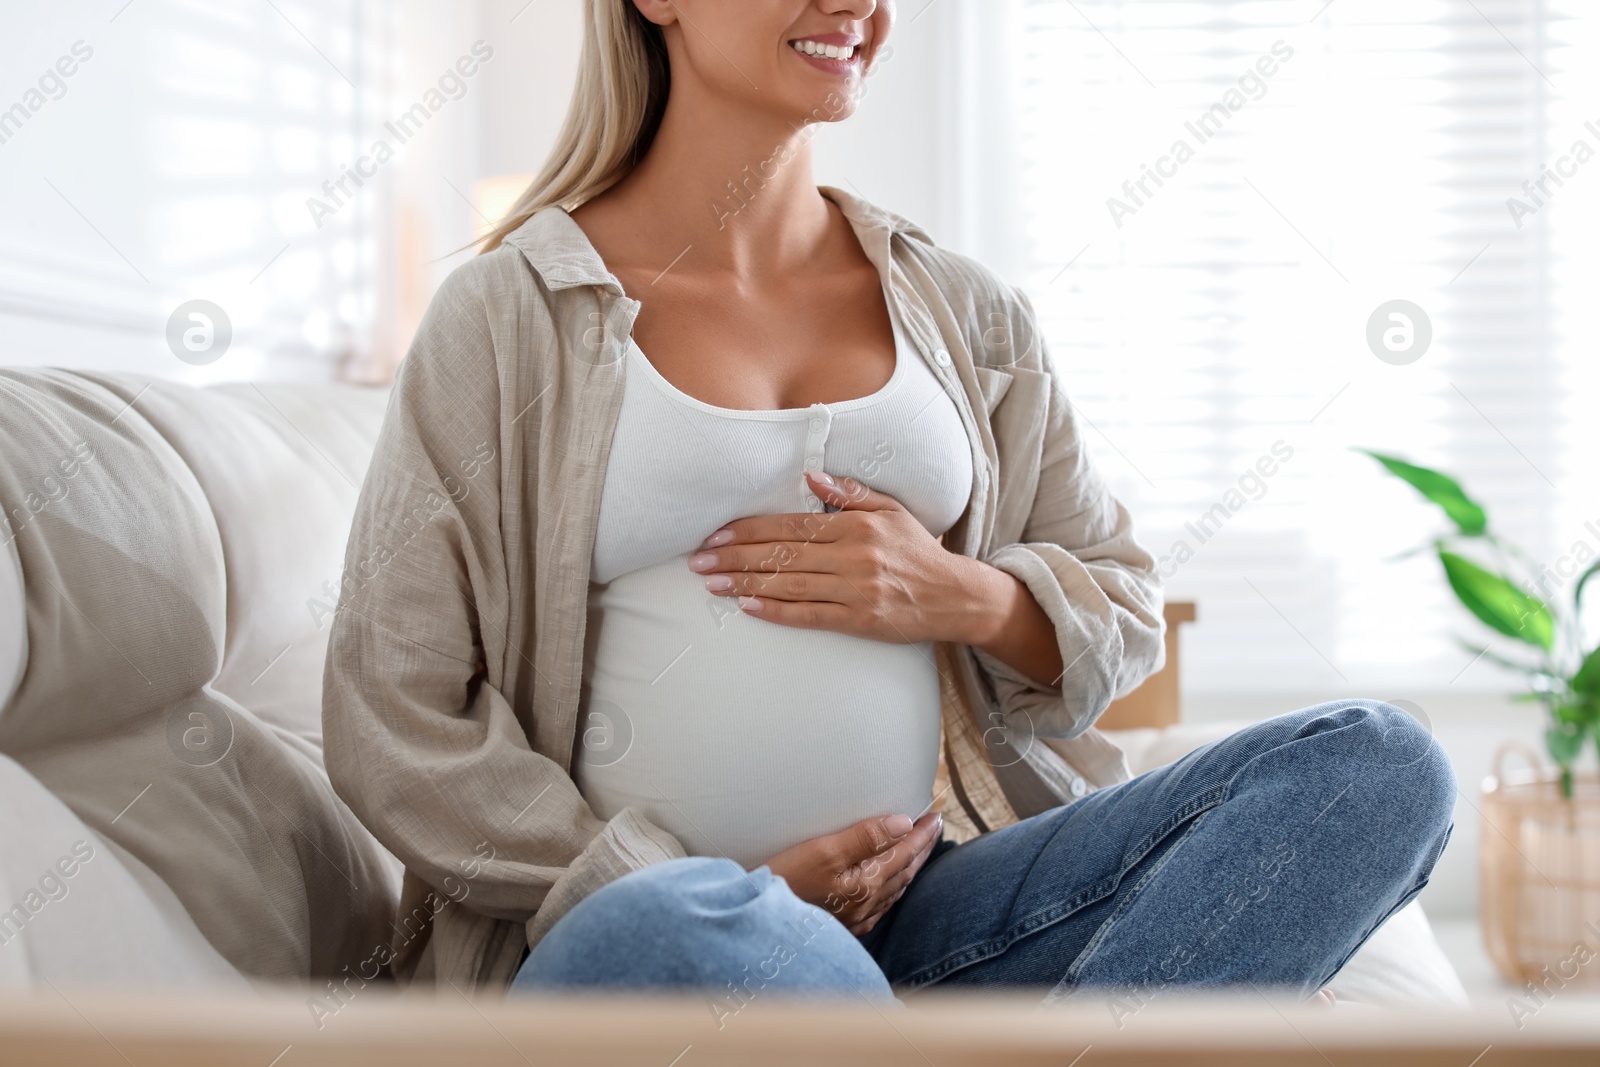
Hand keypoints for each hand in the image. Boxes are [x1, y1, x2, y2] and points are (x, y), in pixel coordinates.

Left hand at [687, 470, 983, 645]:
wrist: (955, 596)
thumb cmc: (919, 551)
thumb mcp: (891, 511)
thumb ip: (851, 493)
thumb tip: (812, 478)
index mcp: (856, 526)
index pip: (791, 526)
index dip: (750, 530)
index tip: (716, 534)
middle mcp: (853, 557)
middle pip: (782, 555)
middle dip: (734, 557)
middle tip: (698, 560)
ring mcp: (855, 590)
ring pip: (789, 586)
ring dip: (744, 585)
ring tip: (711, 584)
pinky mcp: (859, 620)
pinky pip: (809, 616)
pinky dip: (776, 612)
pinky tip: (748, 608)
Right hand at [759, 811, 942, 934]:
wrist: (756, 919)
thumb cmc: (785, 881)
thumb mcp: (823, 851)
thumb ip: (865, 837)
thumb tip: (903, 824)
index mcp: (866, 884)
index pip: (903, 853)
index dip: (921, 834)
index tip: (934, 817)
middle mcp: (866, 905)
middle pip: (903, 872)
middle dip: (920, 849)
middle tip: (933, 828)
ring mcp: (855, 919)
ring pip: (893, 890)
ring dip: (908, 867)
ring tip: (917, 851)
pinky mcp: (842, 926)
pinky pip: (879, 906)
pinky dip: (891, 889)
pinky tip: (887, 886)